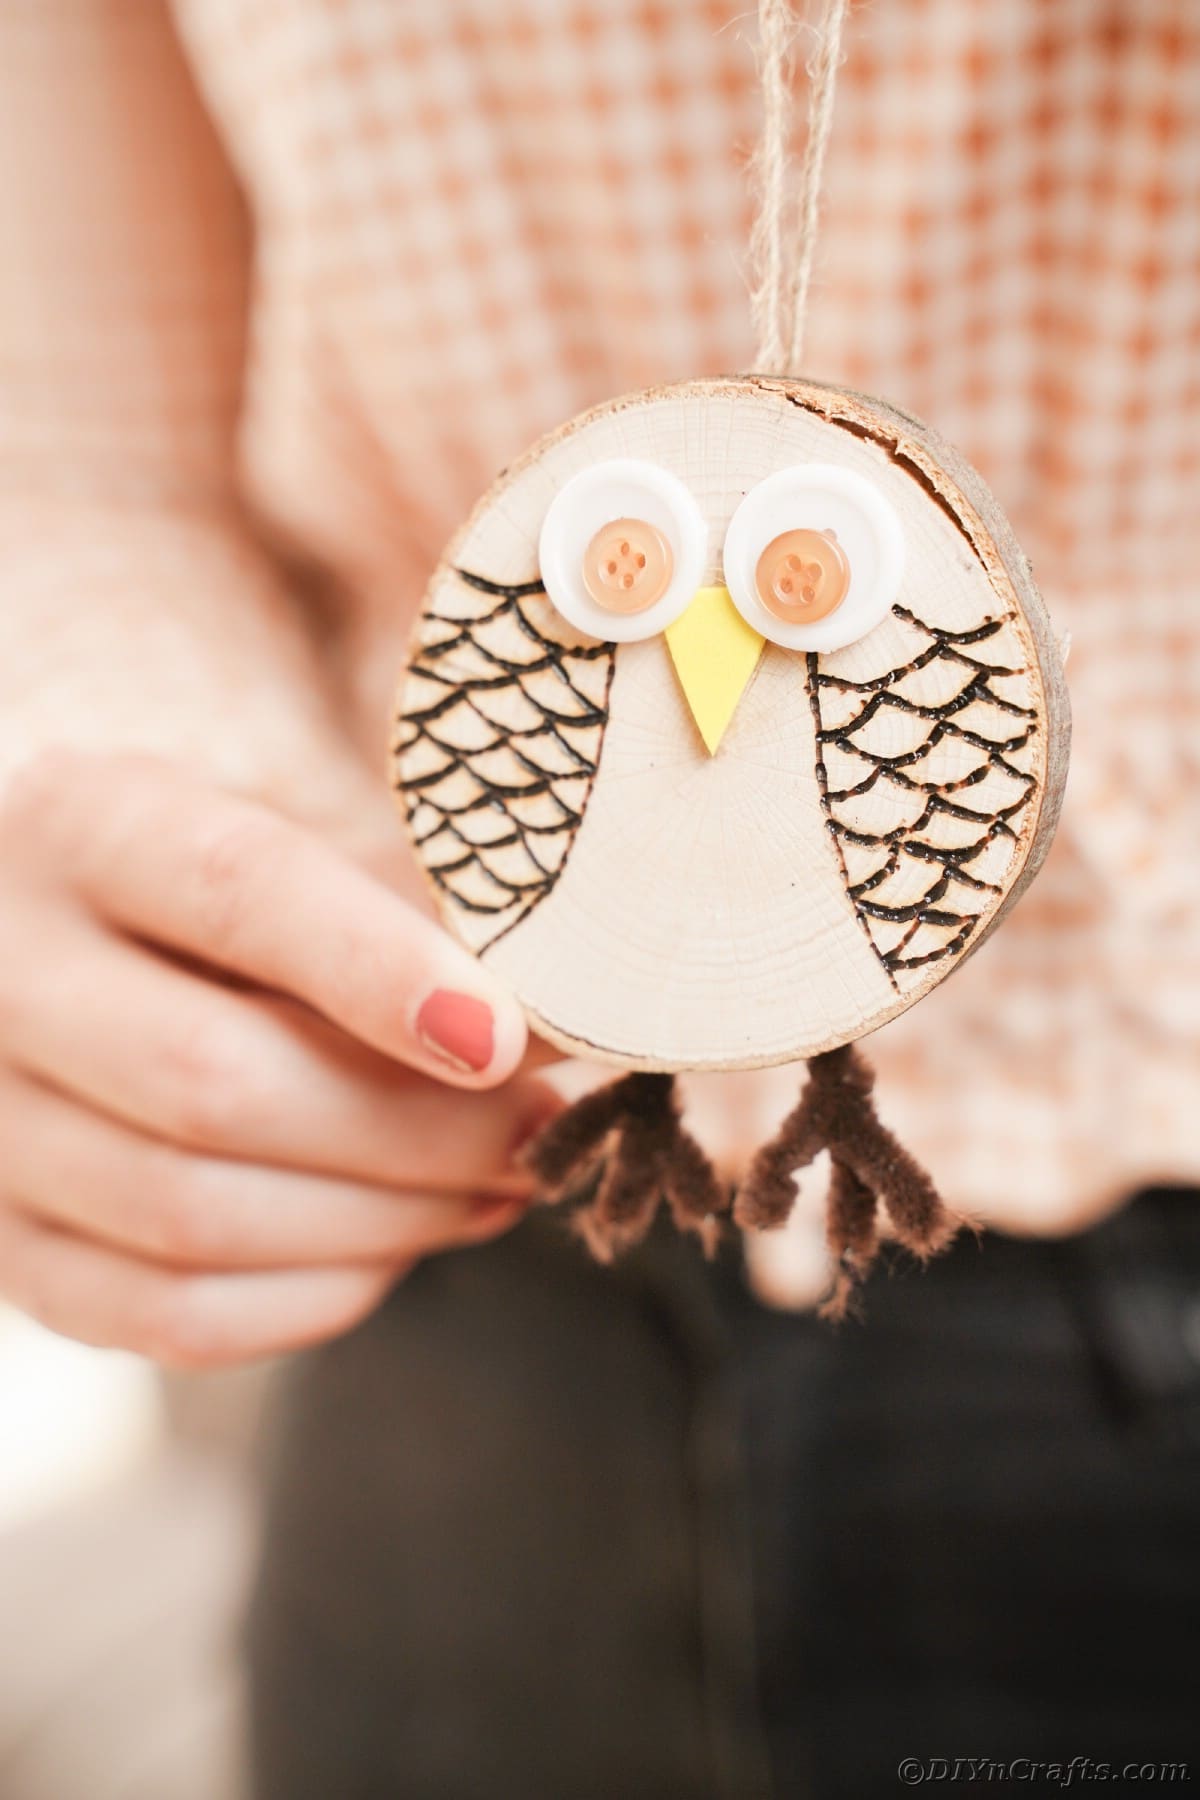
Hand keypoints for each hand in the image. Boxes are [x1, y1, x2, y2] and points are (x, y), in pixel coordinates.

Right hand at [0, 751, 556, 1365]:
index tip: (503, 1037)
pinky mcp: (4, 1241)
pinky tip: (400, 1244)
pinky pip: (166, 1315)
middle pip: (212, 1082)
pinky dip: (313, 1297)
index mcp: (82, 821)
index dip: (374, 967)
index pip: (232, 888)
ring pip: (192, 1215)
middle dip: (417, 1130)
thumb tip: (564, 1001)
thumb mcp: (300, 818)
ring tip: (499, 1182)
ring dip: (385, 1221)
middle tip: (543, 1128)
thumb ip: (414, 885)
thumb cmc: (237, 878)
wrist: (81, 943)